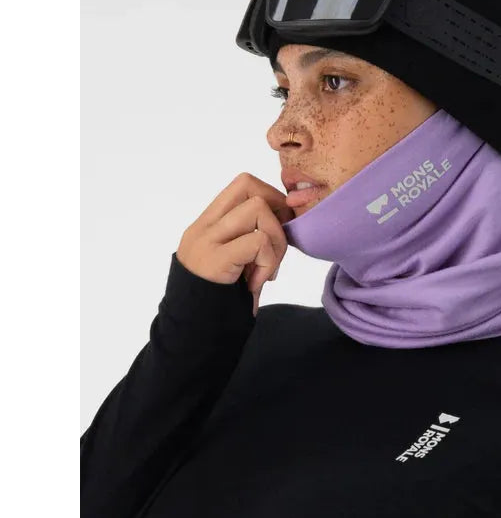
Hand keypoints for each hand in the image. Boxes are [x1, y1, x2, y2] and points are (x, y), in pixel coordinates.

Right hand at [176, 172, 293, 315]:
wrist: (198, 334)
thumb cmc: (224, 300)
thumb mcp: (237, 261)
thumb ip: (250, 236)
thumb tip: (286, 216)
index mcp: (207, 224)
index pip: (243, 184)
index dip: (271, 197)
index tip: (279, 229)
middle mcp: (203, 227)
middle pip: (249, 185)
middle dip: (276, 212)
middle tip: (277, 246)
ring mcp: (206, 241)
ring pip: (257, 209)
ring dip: (275, 241)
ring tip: (266, 269)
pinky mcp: (214, 259)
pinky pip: (258, 241)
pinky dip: (268, 261)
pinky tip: (258, 282)